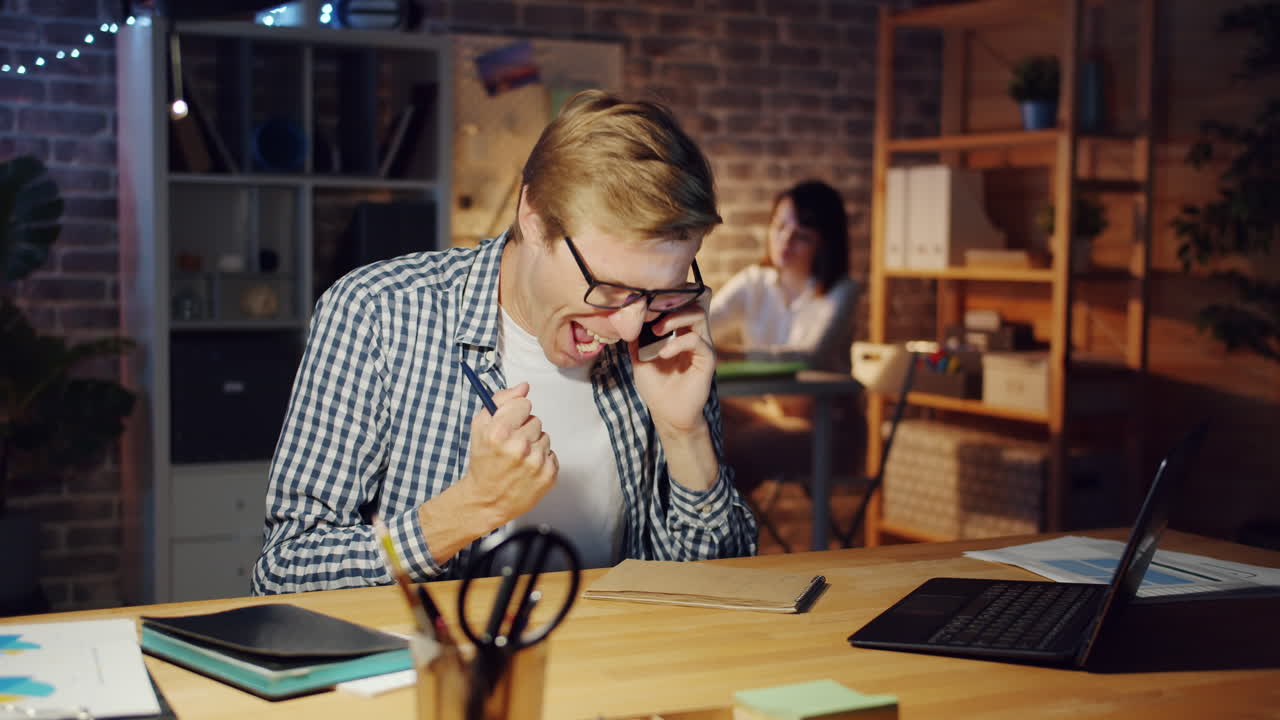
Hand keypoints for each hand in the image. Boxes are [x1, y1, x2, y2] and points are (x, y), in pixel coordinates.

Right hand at [457, 382, 557, 528]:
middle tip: (511, 446)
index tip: (509, 424)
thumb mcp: (481, 427)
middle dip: (524, 430)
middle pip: (536, 420)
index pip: (524, 404)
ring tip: (519, 458)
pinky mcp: (548, 476)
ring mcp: (536, 463)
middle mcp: (519, 447)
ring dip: (534, 445)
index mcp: (500, 432)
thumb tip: (524, 387)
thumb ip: (501, 400)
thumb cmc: (483, 462)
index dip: (515, 413)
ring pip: (545, 437)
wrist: (487, 500)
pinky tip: (527, 469)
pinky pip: (552, 454)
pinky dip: (542, 460)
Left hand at [629, 293, 716, 434]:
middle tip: (651, 320)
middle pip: (692, 303)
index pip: (682, 304)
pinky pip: (697, 341)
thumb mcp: (640, 358)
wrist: (667, 413)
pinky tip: (663, 354)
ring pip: (698, 316)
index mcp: (681, 333)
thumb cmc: (655, 386)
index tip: (648, 304)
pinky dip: (677, 343)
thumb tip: (629, 317)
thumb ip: (637, 338)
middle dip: (671, 305)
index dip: (669, 298)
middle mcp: (695, 335)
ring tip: (656, 332)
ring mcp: (703, 346)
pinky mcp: (707, 360)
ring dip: (674, 320)